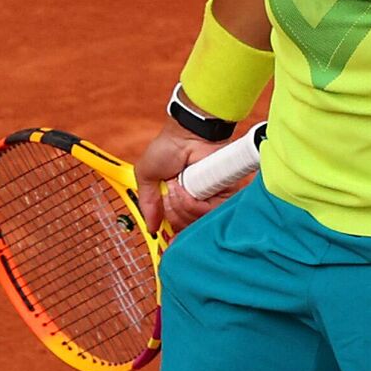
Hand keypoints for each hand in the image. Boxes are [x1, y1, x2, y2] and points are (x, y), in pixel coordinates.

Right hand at [133, 118, 233, 232]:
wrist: (187, 134)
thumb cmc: (168, 148)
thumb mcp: (147, 176)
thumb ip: (147, 203)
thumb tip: (151, 228)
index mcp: (178, 199)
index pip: (177, 226)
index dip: (172, 233)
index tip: (166, 237)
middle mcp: (195, 201)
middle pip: (184, 227)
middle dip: (170, 211)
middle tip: (168, 190)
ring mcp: (209, 198)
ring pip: (194, 222)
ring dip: (180, 205)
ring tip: (177, 185)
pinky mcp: (224, 194)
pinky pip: (207, 212)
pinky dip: (192, 203)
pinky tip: (187, 188)